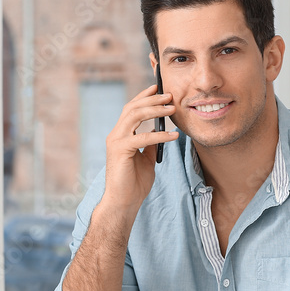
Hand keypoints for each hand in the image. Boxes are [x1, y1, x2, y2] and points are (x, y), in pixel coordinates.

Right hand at [101, 84, 178, 215]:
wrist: (124, 202)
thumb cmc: (133, 183)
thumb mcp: (145, 159)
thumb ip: (150, 144)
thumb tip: (161, 131)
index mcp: (120, 135)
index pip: (131, 109)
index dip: (144, 97)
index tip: (158, 88)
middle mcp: (116, 135)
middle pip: (132, 108)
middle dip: (152, 99)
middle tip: (170, 95)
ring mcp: (116, 142)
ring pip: (134, 116)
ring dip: (155, 110)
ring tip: (172, 108)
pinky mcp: (120, 151)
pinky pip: (142, 137)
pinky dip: (160, 135)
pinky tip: (173, 135)